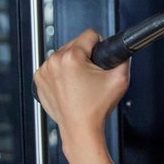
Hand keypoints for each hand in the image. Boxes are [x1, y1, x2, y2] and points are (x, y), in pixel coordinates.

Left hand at [33, 28, 129, 152]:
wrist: (81, 128)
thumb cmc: (95, 108)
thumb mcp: (120, 79)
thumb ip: (124, 58)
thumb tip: (123, 49)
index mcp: (72, 58)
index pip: (90, 34)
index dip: (100, 45)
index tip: (100, 57)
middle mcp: (54, 62)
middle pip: (75, 43)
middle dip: (85, 55)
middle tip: (91, 74)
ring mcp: (44, 71)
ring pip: (63, 55)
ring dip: (72, 63)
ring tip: (80, 81)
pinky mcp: (39, 80)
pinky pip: (53, 67)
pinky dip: (61, 73)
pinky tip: (69, 85)